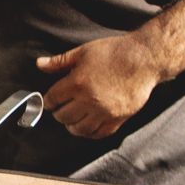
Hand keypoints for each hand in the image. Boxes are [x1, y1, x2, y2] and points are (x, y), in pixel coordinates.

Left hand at [35, 34, 163, 138]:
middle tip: (61, 109)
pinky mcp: (118, 118)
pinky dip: (90, 132)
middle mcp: (89, 100)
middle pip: (63, 116)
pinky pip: (99, 133)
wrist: (144, 59)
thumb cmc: (114, 52)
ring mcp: (104, 111)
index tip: (50, 101)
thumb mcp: (83, 52)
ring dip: (72, 125)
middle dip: (59, 113)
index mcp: (77, 83)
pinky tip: (88, 126)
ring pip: (79, 129)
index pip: (53, 99)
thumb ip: (60, 61)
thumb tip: (39, 64)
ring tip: (72, 120)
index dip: (49, 100)